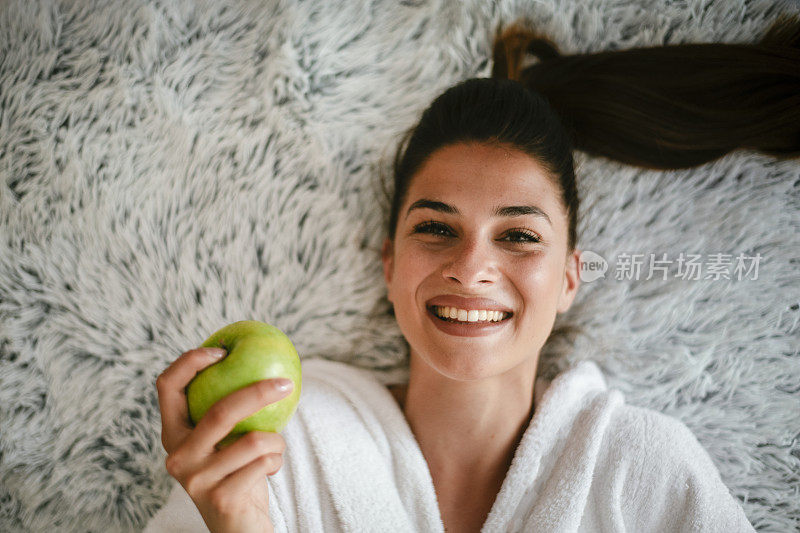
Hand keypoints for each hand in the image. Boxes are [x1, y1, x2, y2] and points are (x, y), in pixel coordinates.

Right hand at [156, 347, 292, 532]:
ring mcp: (195, 479)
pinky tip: (270, 469)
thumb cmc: (238, 472)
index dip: (190, 362)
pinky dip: (277, 460)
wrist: (239, 526)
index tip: (222, 350)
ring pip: (254, 440)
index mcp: (174, 433)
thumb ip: (229, 408)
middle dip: (258, 392)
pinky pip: (265, 462)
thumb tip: (259, 357)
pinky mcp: (220, 497)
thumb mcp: (227, 438)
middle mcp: (177, 455)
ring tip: (274, 447)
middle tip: (286, 382)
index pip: (166, 386)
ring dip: (276, 441)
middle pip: (220, 410)